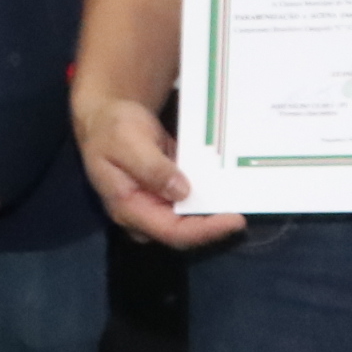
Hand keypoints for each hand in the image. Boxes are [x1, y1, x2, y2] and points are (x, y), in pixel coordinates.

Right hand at [73, 91, 244, 251]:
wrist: (106, 119)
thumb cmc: (112, 129)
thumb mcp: (127, 142)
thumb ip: (152, 168)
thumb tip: (182, 192)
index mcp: (129, 209)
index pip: (171, 232)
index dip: (205, 230)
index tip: (235, 220)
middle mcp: (144, 216)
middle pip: (185, 233)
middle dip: (215, 225)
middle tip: (245, 208)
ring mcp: (155, 208)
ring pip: (190, 221)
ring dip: (215, 213)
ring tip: (242, 199)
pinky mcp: (166, 197)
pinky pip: (191, 205)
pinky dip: (209, 198)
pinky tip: (229, 188)